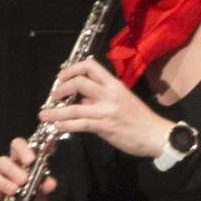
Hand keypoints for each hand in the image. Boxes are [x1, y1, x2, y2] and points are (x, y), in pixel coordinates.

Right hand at [0, 138, 56, 200]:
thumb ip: (46, 185)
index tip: (30, 160)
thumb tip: (50, 183)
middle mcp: (6, 170)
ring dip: (3, 183)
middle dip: (12, 170)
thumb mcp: (43, 193)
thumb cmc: (35, 200)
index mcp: (20, 162)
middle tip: (23, 180)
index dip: (22, 149)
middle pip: (2, 161)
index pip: (17, 145)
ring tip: (14, 192)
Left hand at [40, 59, 175, 159]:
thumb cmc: (140, 118)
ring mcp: (107, 110)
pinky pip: (81, 124)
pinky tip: (58, 127)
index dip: (72, 69)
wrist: (156, 134)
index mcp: (114, 84)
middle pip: (80, 82)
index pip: (91, 66)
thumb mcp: (122, 100)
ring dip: (56, 112)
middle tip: (54, 95)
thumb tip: (82, 99)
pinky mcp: (106, 126)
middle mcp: (109, 94)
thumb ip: (102, 97)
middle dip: (61, 88)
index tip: (62, 76)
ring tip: (44, 115)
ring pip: (75, 107)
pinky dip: (66, 125)